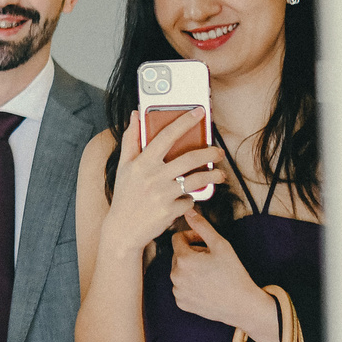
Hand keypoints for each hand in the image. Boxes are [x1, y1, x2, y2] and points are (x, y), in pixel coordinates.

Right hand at [99, 113, 221, 257]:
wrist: (123, 230)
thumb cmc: (125, 196)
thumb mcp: (124, 166)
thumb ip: (131, 139)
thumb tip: (135, 115)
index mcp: (142, 162)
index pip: (166, 136)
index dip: (184, 122)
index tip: (198, 112)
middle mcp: (153, 176)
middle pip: (189, 158)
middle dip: (209, 152)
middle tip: (218, 151)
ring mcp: (162, 194)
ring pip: (196, 179)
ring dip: (212, 175)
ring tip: (219, 175)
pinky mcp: (170, 210)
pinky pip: (189, 200)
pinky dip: (190, 199)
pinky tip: (186, 199)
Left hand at [168, 211, 279, 341]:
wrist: (242, 305)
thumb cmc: (234, 273)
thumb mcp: (221, 245)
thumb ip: (202, 226)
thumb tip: (187, 211)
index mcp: (183, 259)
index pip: (177, 238)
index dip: (192, 237)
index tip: (206, 243)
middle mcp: (175, 276)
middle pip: (178, 255)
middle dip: (192, 253)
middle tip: (211, 259)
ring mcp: (177, 291)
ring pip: (179, 271)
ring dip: (190, 269)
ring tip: (210, 274)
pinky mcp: (181, 303)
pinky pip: (181, 287)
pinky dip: (190, 285)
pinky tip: (206, 287)